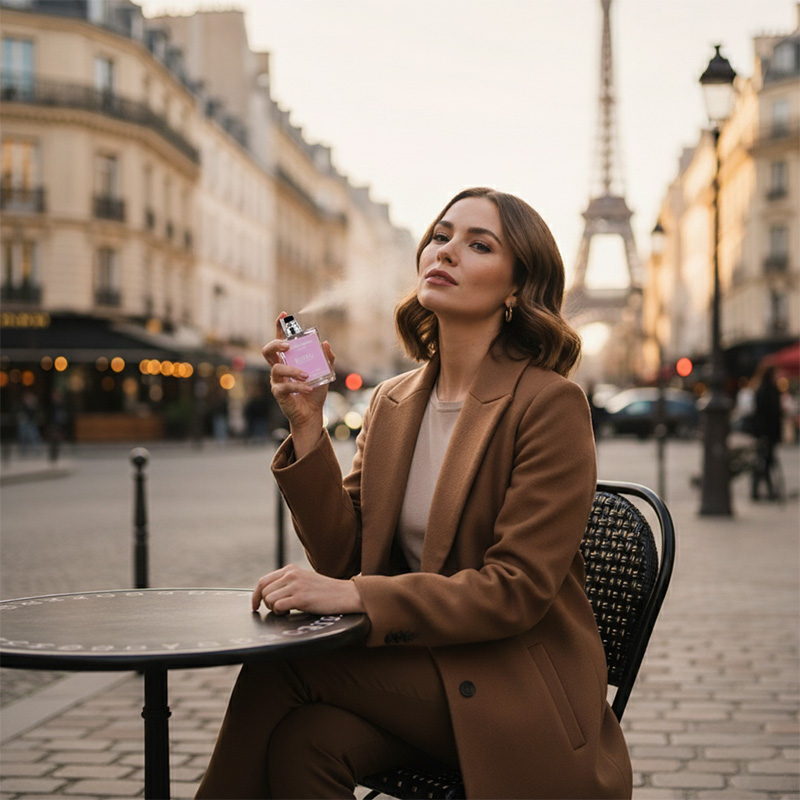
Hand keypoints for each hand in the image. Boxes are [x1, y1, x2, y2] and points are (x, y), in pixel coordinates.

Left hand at [251, 564, 364, 614]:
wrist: (345, 594)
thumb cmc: (325, 591)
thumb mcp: (304, 579)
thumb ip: (288, 582)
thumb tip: (268, 595)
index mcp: (290, 569)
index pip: (263, 581)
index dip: (255, 595)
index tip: (255, 606)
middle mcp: (291, 575)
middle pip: (264, 591)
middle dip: (267, 604)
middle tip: (279, 609)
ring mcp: (296, 585)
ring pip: (269, 600)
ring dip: (275, 609)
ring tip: (288, 610)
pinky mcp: (300, 598)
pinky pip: (278, 607)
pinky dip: (281, 612)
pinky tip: (291, 612)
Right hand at [262, 313, 334, 445]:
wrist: (312, 413)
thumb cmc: (315, 391)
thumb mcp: (325, 372)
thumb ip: (326, 358)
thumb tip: (325, 343)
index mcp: (288, 360)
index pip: (280, 340)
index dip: (279, 326)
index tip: (283, 314)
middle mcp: (279, 368)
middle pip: (268, 351)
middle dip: (276, 344)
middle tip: (288, 346)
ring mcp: (277, 381)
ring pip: (276, 369)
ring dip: (292, 370)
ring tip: (306, 375)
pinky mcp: (279, 393)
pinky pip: (285, 386)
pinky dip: (298, 386)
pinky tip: (309, 387)